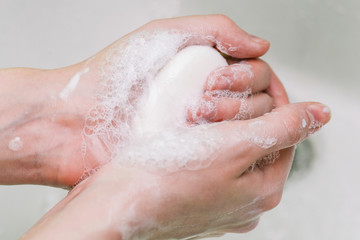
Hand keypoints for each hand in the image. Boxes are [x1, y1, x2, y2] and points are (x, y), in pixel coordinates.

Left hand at [0, 15, 271, 187]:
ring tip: (193, 119)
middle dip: (240, 103)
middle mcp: (209, 101)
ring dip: (231, 126)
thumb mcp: (164, 36)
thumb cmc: (111, 79)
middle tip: (204, 103)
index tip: (222, 80)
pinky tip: (199, 143)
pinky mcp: (190, 156)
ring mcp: (201, 130)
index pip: (258, 74)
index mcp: (206, 71)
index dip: (250, 77)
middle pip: (260, 104)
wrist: (75, 123)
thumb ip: (215, 30)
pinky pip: (223, 156)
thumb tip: (260, 45)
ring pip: (247, 132)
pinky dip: (220, 149)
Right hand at [22, 101, 330, 239]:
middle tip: (216, 93)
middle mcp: (244, 199)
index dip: (272, 97)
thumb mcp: (234, 147)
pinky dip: (203, 136)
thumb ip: (283, 128)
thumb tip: (320, 114)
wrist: (115, 206)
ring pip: (232, 146)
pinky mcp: (195, 194)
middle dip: (242, 110)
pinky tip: (185, 128)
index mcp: (263, 189)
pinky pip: (210, 156)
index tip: (252, 75)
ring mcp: (219, 200)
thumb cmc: (166, 181)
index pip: (285, 132)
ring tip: (197, 109)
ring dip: (220, 121)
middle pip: (258, 140)